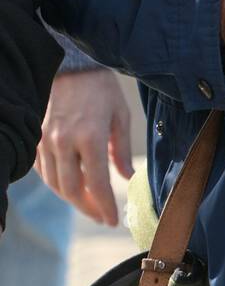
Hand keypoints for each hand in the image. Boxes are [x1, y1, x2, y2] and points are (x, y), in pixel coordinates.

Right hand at [36, 68, 133, 225]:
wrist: (73, 65)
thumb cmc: (101, 88)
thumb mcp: (120, 116)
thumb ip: (121, 151)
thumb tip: (127, 178)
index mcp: (90, 136)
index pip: (96, 184)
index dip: (105, 206)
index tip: (113, 220)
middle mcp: (64, 141)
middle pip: (72, 190)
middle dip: (88, 209)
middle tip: (102, 217)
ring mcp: (46, 140)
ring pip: (54, 184)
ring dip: (72, 198)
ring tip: (90, 204)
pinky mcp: (36, 137)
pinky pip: (42, 170)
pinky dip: (56, 182)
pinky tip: (70, 184)